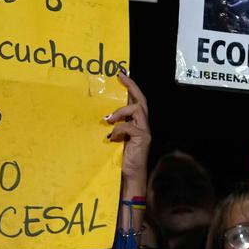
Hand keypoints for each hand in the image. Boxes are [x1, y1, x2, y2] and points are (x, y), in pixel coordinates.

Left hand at [106, 73, 150, 192]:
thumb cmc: (122, 157)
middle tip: (121, 76)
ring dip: (122, 111)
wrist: (131, 174)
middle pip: (142, 100)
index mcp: (137, 123)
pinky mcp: (143, 138)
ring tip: (109, 118)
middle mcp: (143, 125)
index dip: (131, 86)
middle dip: (132, 86)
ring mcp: (145, 131)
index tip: (120, 74)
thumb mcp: (117, 137)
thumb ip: (115, 126)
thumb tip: (104, 116)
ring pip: (138, 110)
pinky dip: (119, 129)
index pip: (136, 101)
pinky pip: (130, 127)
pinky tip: (113, 137)